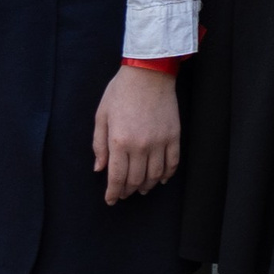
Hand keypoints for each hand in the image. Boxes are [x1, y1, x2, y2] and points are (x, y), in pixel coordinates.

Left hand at [94, 64, 180, 202]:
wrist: (148, 73)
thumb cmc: (121, 92)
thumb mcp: (101, 116)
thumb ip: (99, 144)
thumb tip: (99, 168)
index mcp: (119, 141)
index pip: (116, 177)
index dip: (113, 192)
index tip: (111, 200)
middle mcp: (140, 145)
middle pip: (135, 179)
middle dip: (128, 190)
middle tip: (124, 194)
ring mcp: (159, 141)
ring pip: (155, 174)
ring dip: (147, 185)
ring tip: (142, 189)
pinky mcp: (174, 136)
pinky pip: (173, 162)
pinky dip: (168, 174)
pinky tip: (162, 179)